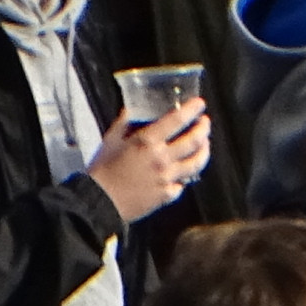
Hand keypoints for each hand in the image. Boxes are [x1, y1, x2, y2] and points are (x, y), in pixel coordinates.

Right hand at [86, 97, 210, 222]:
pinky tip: (186, 171)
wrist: (101, 201)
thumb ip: (124, 123)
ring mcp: (167, 178)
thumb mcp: (111, 140)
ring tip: (204, 145)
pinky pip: (183, 183)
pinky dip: (186, 176)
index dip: (191, 110)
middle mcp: (162, 158)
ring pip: (196, 163)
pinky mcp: (167, 194)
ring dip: (204, 151)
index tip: (199, 104)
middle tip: (204, 123)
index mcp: (147, 141)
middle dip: (203, 129)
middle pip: (194, 141)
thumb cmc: (103, 170)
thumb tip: (131, 110)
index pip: (177, 120)